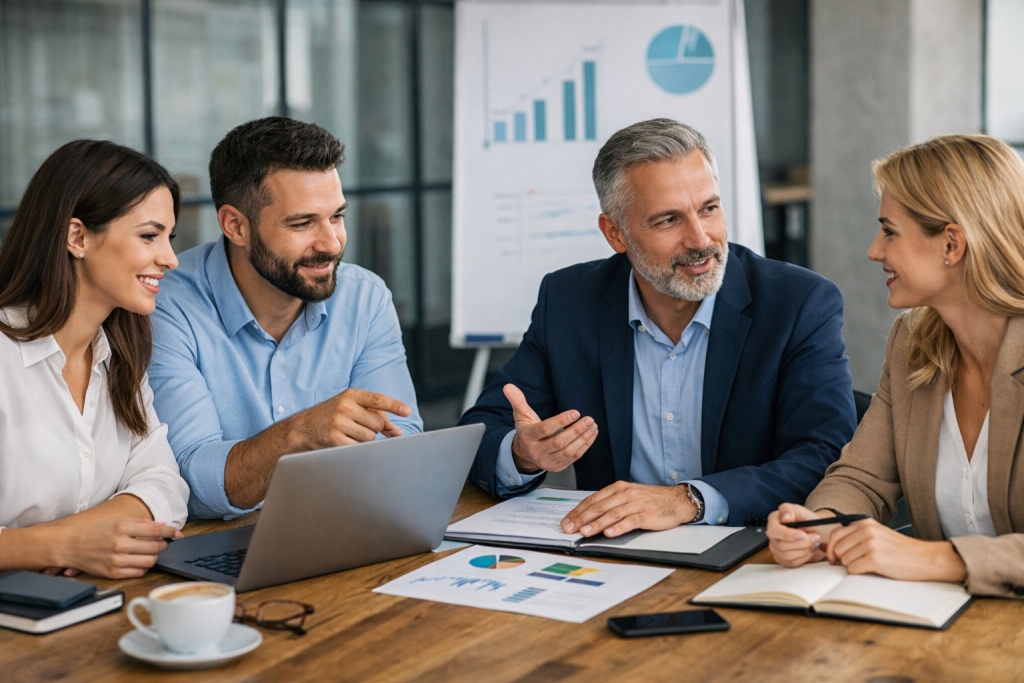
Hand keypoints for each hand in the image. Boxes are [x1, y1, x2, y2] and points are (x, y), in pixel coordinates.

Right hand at [51, 520, 181, 579]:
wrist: (71, 545)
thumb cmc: (97, 532)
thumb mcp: (119, 521)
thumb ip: (142, 523)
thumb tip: (163, 526)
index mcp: (121, 527)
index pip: (155, 531)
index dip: (170, 532)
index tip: (177, 534)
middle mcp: (119, 544)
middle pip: (155, 548)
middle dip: (163, 545)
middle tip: (163, 543)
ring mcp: (115, 560)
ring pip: (149, 562)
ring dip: (154, 557)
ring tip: (150, 552)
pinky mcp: (112, 573)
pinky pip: (138, 573)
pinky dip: (143, 568)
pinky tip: (139, 562)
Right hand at [288, 388, 411, 448]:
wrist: (302, 428)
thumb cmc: (333, 416)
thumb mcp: (352, 408)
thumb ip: (375, 416)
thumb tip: (396, 432)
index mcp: (351, 394)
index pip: (378, 399)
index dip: (394, 406)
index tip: (407, 411)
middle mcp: (345, 406)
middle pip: (377, 424)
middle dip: (375, 429)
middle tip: (362, 428)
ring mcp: (338, 423)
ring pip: (370, 437)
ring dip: (365, 440)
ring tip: (350, 434)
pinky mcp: (334, 439)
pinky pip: (358, 447)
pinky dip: (356, 448)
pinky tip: (346, 442)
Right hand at [504, 384, 596, 473]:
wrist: (525, 454)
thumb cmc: (526, 431)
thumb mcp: (520, 415)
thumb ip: (517, 400)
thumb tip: (508, 386)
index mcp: (528, 437)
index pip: (545, 429)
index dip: (561, 421)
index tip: (575, 412)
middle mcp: (537, 451)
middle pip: (559, 443)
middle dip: (576, 431)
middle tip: (588, 419)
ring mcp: (548, 461)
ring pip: (568, 452)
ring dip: (583, 439)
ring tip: (592, 426)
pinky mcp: (558, 467)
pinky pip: (574, 457)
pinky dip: (585, 446)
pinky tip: (591, 434)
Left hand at [559, 481, 696, 536]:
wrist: (676, 500)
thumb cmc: (650, 500)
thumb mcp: (628, 496)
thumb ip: (610, 504)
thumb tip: (588, 518)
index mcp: (617, 488)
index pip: (592, 500)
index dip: (577, 511)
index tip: (566, 521)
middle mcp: (625, 494)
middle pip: (598, 506)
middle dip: (581, 518)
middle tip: (568, 528)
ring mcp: (636, 503)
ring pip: (611, 514)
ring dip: (596, 524)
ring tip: (584, 532)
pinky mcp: (647, 514)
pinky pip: (630, 521)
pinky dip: (619, 527)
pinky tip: (610, 533)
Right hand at [767, 504, 831, 566]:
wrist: (817, 533)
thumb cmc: (809, 522)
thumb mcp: (802, 511)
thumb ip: (791, 510)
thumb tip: (785, 517)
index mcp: (774, 521)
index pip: (774, 530)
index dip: (788, 534)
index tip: (803, 535)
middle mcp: (772, 536)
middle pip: (781, 545)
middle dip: (802, 543)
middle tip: (815, 537)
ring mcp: (776, 548)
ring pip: (787, 556)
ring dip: (805, 550)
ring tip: (813, 543)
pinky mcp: (782, 559)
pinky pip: (792, 563)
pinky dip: (804, 557)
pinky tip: (809, 550)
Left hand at [826, 519, 966, 581]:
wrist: (925, 558)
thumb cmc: (900, 550)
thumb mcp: (877, 535)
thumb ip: (856, 536)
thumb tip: (830, 546)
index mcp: (865, 523)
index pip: (835, 533)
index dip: (831, 548)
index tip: (832, 558)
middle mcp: (866, 531)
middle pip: (837, 548)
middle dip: (841, 559)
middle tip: (852, 564)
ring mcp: (871, 544)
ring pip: (845, 560)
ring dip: (853, 566)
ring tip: (868, 565)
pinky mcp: (875, 559)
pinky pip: (853, 569)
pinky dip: (859, 572)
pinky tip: (872, 570)